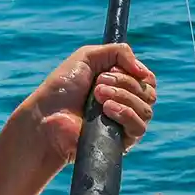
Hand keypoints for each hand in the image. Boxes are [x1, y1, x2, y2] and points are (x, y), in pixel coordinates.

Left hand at [16, 43, 157, 167]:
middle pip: (149, 92)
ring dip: (122, 96)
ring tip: (96, 96)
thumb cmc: (62, 88)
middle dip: (124, 83)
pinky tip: (106, 110)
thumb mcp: (88, 56)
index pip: (148, 79)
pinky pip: (139, 128)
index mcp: (122, 85)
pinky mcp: (121, 142)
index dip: (135, 72)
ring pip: (146, 110)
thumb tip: (143, 71)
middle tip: (98, 84)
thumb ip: (119, 52)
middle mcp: (127, 104)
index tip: (112, 70)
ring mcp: (125, 124)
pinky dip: (125, 114)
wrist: (46, 116)